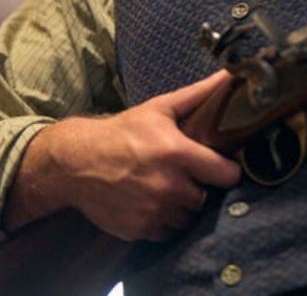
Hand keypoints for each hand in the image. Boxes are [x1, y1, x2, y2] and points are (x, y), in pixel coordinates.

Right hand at [6, 71, 241, 240]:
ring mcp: (153, 211)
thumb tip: (229, 76)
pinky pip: (165, 232)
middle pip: (204, 198)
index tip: (220, 168)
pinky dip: (162, 221)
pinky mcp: (139, 228)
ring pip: (186, 218)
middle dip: (197, 188)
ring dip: (180, 207)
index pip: (226, 175)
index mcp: (178, 154)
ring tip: (165, 188)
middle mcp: (168, 186)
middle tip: (183, 176)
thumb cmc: (122, 132)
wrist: (77, 162)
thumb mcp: (159, 109)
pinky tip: (151, 202)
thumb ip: (198, 95)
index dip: (227, 171)